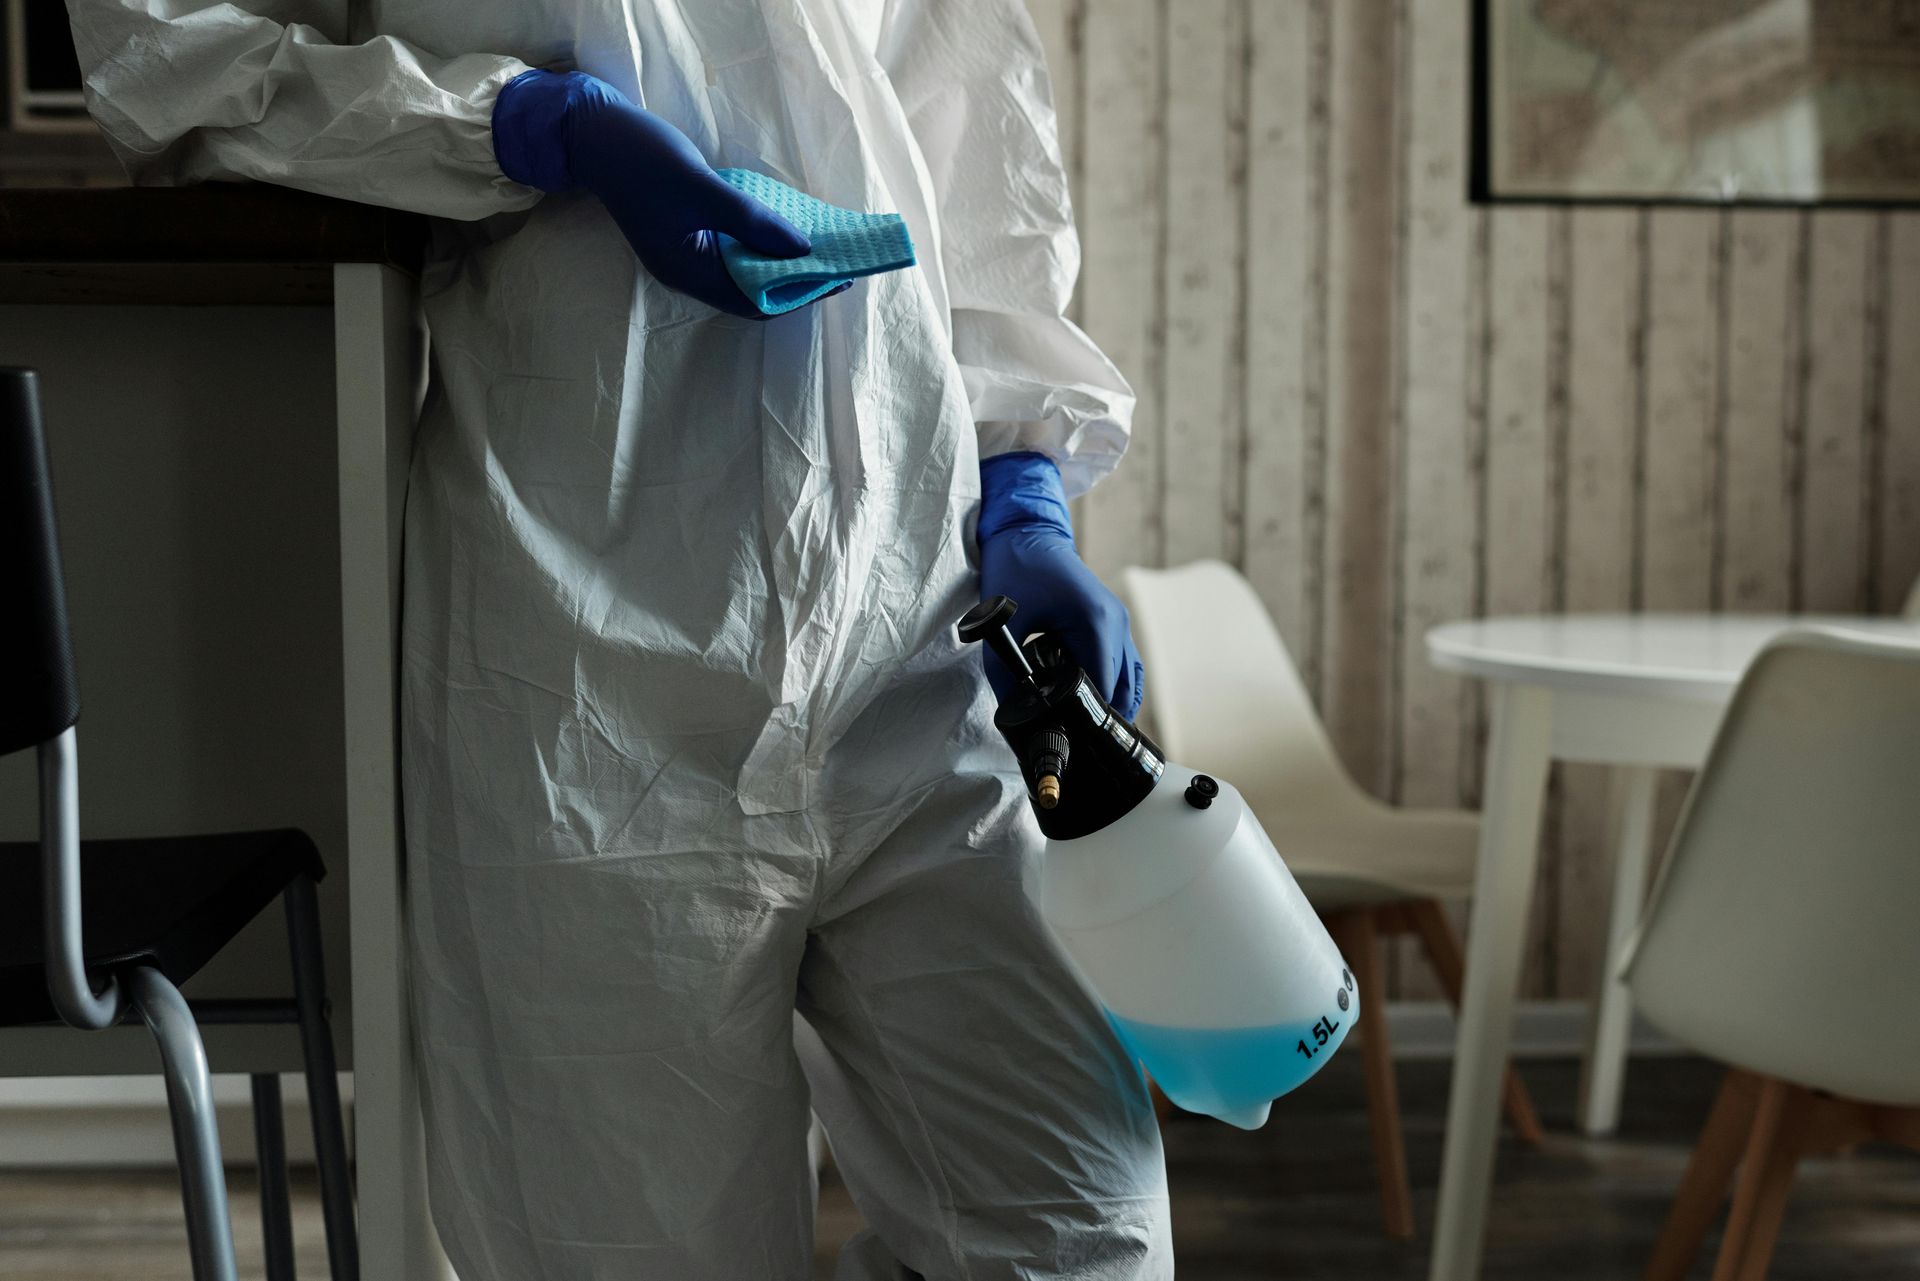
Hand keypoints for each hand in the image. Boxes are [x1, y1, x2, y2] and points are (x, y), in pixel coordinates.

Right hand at [492, 70, 810, 316]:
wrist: (592, 133)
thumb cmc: (644, 160)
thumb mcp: (702, 188)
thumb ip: (753, 221)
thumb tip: (804, 250)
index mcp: (689, 272)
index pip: (757, 302)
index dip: (799, 293)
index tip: (837, 276)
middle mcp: (689, 272)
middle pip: (754, 292)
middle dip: (796, 281)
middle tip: (837, 262)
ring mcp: (686, 253)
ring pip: (745, 271)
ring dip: (781, 263)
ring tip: (819, 248)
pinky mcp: (687, 232)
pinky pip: (734, 249)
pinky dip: (762, 244)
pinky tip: (784, 229)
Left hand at [976, 453, 1143, 718]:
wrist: (1025, 529)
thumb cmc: (1014, 570)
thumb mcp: (1003, 626)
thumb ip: (1008, 674)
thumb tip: (1015, 713)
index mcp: (1097, 624)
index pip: (1101, 690)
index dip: (1083, 719)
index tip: (1064, 739)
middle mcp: (1117, 624)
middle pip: (1119, 690)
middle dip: (1096, 715)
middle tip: (1070, 738)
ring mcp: (1120, 621)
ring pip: (1127, 680)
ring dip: (1107, 701)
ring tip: (1080, 724)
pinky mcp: (1113, 621)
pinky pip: (1122, 664)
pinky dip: (1109, 684)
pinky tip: (1085, 699)